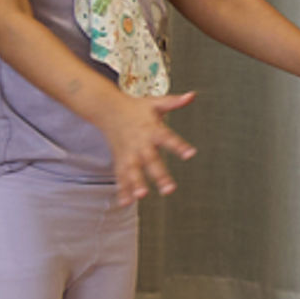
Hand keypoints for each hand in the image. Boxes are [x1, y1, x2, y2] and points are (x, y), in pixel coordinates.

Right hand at [99, 85, 197, 205]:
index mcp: (151, 129)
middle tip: (169, 189)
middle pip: (150, 161)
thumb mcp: (155, 103)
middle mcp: (139, 144)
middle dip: (159, 175)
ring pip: (133, 171)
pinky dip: (122, 189)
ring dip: (136, 184)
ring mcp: (128, 154)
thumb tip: (192, 96)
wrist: (107, 109)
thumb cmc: (135, 108)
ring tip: (142, 196)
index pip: (167, 138)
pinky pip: (121, 176)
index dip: (179, 146)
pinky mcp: (120, 160)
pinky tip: (125, 202)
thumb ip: (174, 102)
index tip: (191, 154)